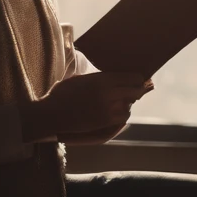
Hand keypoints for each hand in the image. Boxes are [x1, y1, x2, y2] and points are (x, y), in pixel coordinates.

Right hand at [20, 72, 152, 142]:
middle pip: (135, 91)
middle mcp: (107, 94)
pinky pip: (123, 116)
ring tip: (128, 99)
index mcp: (100, 79)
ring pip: (130, 105)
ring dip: (130, 102)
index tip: (143, 77)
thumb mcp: (80, 78)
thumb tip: (115, 75)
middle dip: (140, 89)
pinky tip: (120, 109)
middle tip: (145, 87)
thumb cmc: (62, 93)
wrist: (51, 115)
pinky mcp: (104, 122)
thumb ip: (99, 77)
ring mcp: (106, 109)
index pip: (131, 77)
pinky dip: (124, 113)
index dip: (140, 78)